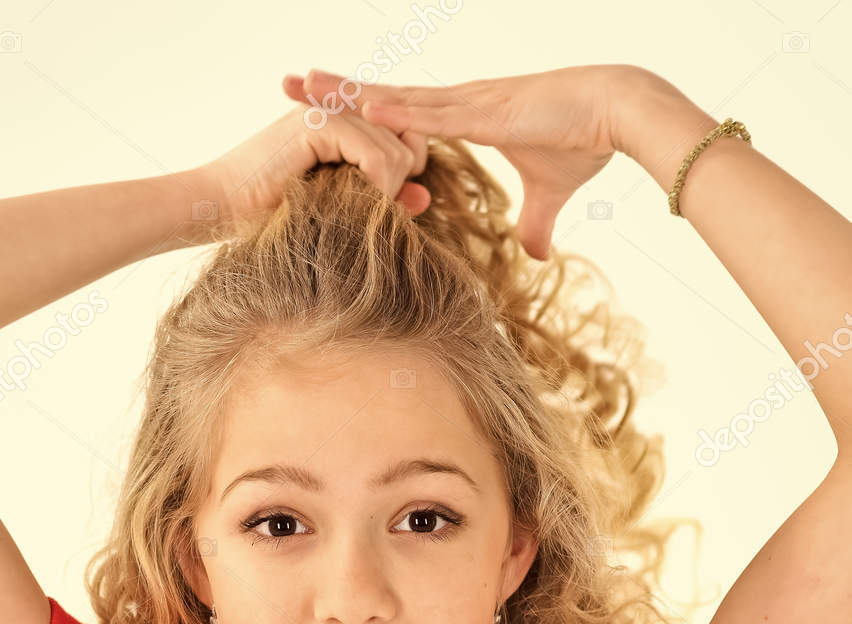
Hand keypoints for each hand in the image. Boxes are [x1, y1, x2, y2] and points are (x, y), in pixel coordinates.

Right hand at [205, 104, 431, 229]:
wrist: (221, 206)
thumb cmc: (271, 214)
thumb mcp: (341, 206)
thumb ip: (383, 197)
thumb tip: (426, 196)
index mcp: (344, 121)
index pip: (405, 135)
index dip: (407, 171)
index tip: (386, 202)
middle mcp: (340, 108)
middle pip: (409, 140)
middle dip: (400, 183)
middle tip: (371, 211)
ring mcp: (329, 111)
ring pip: (396, 150)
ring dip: (386, 191)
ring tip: (356, 211)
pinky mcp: (320, 124)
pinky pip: (376, 156)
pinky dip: (375, 187)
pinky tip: (351, 204)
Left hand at [284, 64, 638, 259]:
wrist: (616, 112)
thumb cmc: (586, 141)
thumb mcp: (550, 192)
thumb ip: (535, 224)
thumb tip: (536, 256)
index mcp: (465, 116)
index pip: (399, 112)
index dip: (359, 108)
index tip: (321, 105)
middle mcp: (458, 103)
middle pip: (383, 97)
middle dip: (335, 92)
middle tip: (290, 84)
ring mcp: (468, 103)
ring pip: (396, 98)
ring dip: (351, 95)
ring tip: (306, 88)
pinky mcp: (485, 111)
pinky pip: (432, 114)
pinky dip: (397, 113)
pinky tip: (362, 109)